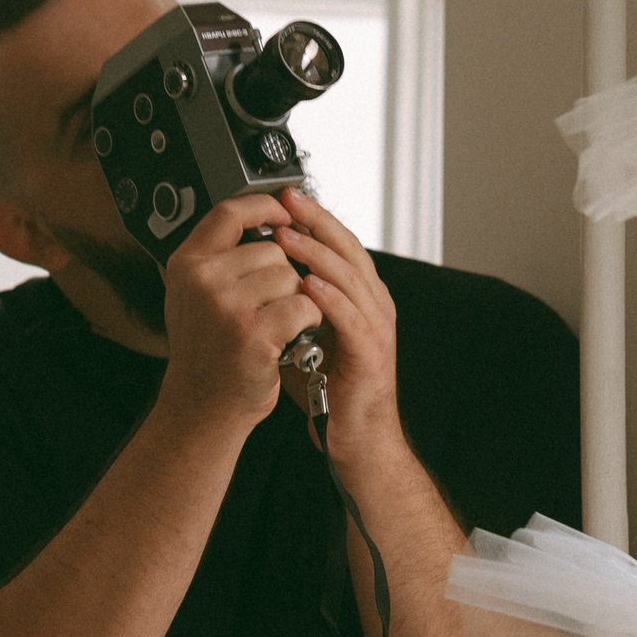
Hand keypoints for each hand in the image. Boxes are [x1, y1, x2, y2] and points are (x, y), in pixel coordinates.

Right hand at [158, 194, 320, 435]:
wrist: (203, 406)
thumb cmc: (208, 349)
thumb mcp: (197, 294)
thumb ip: (221, 256)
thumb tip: (267, 216)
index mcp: (186, 264)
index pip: (229, 211)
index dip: (264, 206)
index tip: (285, 212)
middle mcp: (202, 280)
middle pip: (273, 249)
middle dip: (283, 275)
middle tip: (266, 308)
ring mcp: (227, 306)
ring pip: (292, 277)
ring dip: (296, 300)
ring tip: (274, 325)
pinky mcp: (254, 333)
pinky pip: (304, 305)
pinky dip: (308, 321)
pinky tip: (289, 338)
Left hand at [273, 192, 400, 452]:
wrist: (357, 438)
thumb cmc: (332, 390)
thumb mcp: (309, 337)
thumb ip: (294, 307)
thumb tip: (259, 281)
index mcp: (362, 297)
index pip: (340, 245)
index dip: (315, 219)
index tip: (288, 198)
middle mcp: (375, 304)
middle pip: (349, 250)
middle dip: (317, 222)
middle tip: (288, 201)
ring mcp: (377, 327)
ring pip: (351, 277)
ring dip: (318, 255)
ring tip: (288, 238)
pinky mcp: (371, 352)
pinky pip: (352, 317)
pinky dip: (330, 298)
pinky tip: (309, 285)